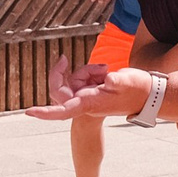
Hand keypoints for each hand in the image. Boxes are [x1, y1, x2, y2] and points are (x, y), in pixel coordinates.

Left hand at [25, 57, 151, 122]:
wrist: (147, 94)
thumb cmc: (138, 89)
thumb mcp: (127, 81)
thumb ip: (118, 81)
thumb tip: (110, 79)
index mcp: (90, 103)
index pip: (64, 109)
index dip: (47, 112)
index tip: (30, 112)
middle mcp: (85, 102)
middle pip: (63, 87)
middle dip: (73, 73)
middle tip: (86, 64)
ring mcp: (86, 98)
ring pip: (73, 80)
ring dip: (87, 71)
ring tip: (106, 70)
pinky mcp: (90, 92)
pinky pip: (81, 79)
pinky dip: (90, 72)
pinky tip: (105, 72)